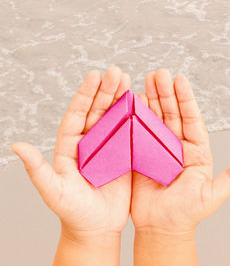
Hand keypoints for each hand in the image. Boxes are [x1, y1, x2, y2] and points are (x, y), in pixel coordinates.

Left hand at [12, 67, 131, 240]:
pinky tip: (142, 104)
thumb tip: (17, 145)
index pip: (78, 115)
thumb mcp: (54, 190)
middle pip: (98, 111)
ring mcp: (109, 149)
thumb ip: (38, 169)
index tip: (94, 75)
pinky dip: (136, 119)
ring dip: (121, 99)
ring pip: (115, 118)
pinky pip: (131, 134)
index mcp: (71, 147)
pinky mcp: (125, 157)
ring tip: (128, 80)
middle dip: (106, 90)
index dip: (85, 95)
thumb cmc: (72, 212)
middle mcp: (90, 144)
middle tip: (116, 72)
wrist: (96, 228)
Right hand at [131, 69, 229, 234]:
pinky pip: (138, 132)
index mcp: (196, 152)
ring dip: (151, 99)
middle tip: (158, 73)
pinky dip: (135, 116)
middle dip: (165, 93)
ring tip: (145, 78)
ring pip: (155, 119)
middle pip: (172, 115)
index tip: (179, 79)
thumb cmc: (188, 214)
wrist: (161, 228)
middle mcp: (178, 147)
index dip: (186, 100)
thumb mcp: (211, 196)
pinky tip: (132, 100)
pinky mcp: (141, 155)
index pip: (192, 120)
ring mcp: (158, 150)